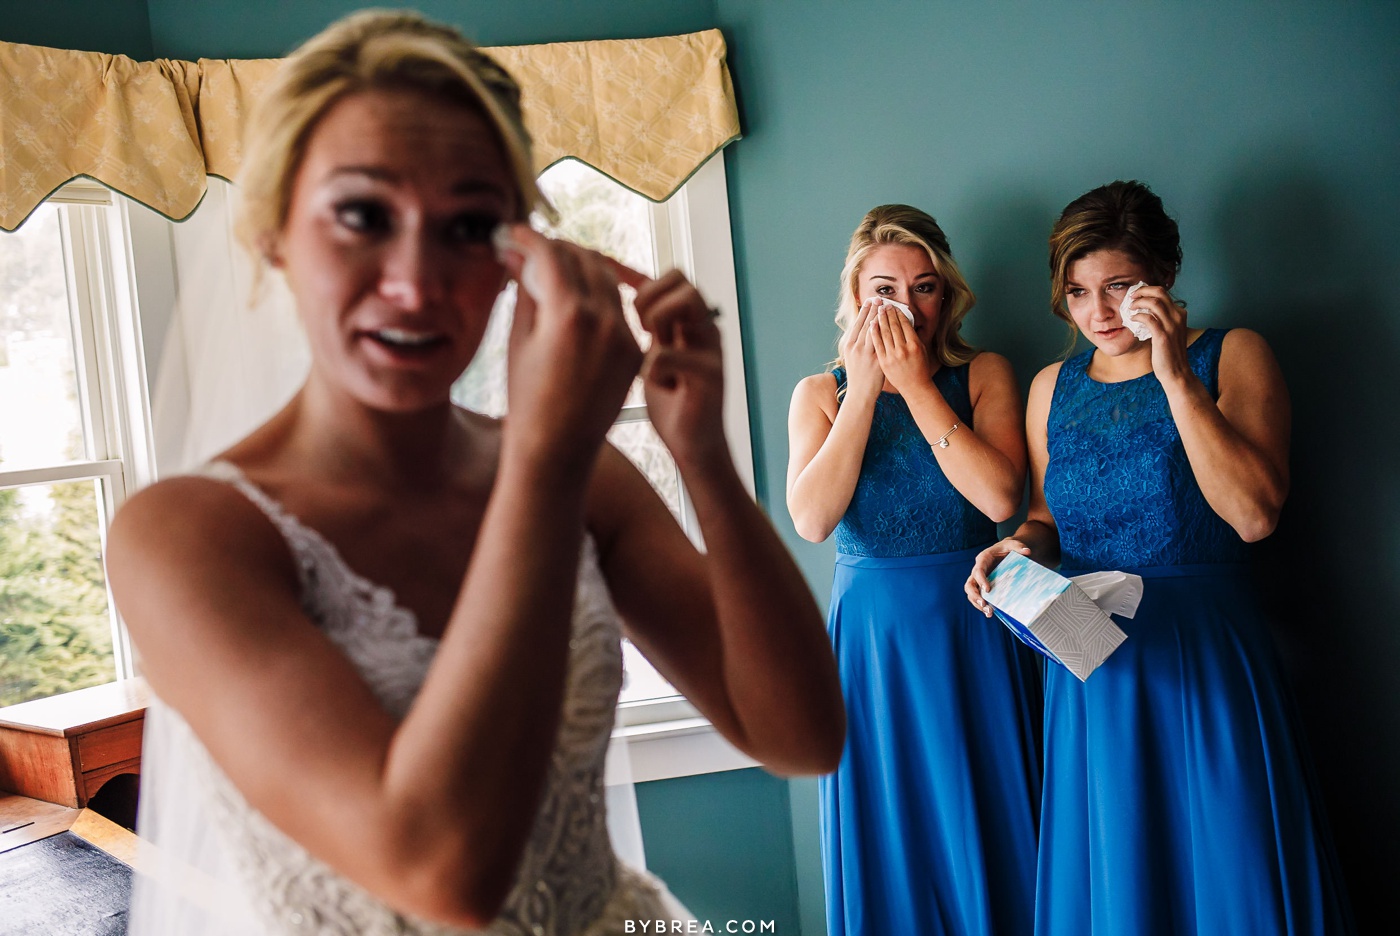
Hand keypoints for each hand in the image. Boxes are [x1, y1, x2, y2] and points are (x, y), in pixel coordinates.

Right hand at [494, 223, 642, 468]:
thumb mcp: (520, 339)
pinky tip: (576, 300)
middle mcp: (604, 319)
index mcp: (569, 314)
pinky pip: (617, 309)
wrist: (557, 449)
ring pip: (606, 280)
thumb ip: (526, 291)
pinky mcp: (633, 351)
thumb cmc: (527, 400)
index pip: (551, 254)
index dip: (528, 237)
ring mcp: (624, 335)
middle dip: (557, 248)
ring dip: (580, 267)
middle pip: (583, 259)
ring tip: (554, 270)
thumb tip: (519, 256)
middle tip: (532, 248)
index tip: (512, 233)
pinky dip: (597, 296)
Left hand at [609, 263, 730, 471]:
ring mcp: (712, 349)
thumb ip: (646, 328)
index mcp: (692, 323)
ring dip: (658, 319)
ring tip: (651, 350)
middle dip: (650, 297)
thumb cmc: (670, 403)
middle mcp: (706, 329)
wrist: (692, 446)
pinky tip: (659, 387)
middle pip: (683, 279)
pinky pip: (668, 355)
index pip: (672, 277)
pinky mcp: (711, 375)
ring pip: (687, 301)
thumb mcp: (651, 355)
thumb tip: (613, 297)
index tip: (609, 283)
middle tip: (638, 329)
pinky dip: (652, 372)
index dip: (636, 275)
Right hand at [838, 299, 885, 403]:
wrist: (860, 393)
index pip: (857, 322)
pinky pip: (885, 341)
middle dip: (874, 309)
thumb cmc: (857, 375)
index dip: (865, 310)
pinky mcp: (878, 359)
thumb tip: (863, 328)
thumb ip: (856, 342)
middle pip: (867, 323)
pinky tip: (894, 323)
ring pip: (876, 329)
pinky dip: (889, 331)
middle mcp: (856, 347)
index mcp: (849, 345)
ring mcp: (867, 353)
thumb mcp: (851, 356)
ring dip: (882, 317)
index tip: (871, 300)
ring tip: (888, 307)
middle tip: (881, 298)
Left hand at [868, 301, 932, 393]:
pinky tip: (871, 324)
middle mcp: (903, 349)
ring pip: (884, 333)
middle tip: (884, 304)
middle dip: (888, 313)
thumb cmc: (919, 367)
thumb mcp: (921, 350)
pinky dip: (874, 333)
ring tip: (878, 310)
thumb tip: (905, 321)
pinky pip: (877, 344)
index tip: (894, 306)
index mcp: (914, 345)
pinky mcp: (884, 362)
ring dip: (880, 319)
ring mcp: (892, 356)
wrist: (914, 387)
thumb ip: (913, 336)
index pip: (904, 324)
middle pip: (894, 326)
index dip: (898, 314)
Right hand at [964, 538, 1030, 617]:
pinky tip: (990, 613)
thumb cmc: (1007, 548)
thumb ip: (1018, 546)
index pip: (978, 571)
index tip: (988, 589)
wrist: (1006, 552)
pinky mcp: (983, 587)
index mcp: (982, 559)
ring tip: (988, 612)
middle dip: (975, 596)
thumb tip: (1027, 552)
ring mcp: (979, 580)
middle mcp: (978, 571)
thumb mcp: (1013, 545)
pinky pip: (979, 597)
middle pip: (970, 585)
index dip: (981, 580)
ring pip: (972, 593)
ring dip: (977, 604)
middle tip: (984, 604)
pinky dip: (982, 605)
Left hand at [1123, 286, 1190, 385]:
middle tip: (1131, 296)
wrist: (1176, 372)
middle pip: (1159, 292)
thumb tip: (1143, 311)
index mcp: (1179, 314)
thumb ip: (1160, 320)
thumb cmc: (1169, 353)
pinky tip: (1132, 319)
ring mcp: (1172, 325)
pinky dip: (1138, 316)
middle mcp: (1178, 316)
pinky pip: (1148, 318)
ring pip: (1154, 302)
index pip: (1163, 293)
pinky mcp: (1163, 335)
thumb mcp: (1168, 332)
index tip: (1136, 294)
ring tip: (1130, 307)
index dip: (1147, 290)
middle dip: (1142, 291)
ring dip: (1138, 302)